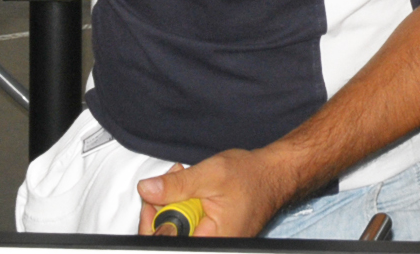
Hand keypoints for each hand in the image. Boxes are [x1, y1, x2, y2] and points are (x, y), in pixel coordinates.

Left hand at [138, 148, 295, 237]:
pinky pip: (186, 226)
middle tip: (171, 180)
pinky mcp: (209, 235)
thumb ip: (177, 185)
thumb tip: (146, 190)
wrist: (273, 175)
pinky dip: (183, 207)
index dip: (153, 223)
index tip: (154, 199)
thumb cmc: (252, 176)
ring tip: (182, 179)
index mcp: (210, 240)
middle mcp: (210, 245)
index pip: (168, 243)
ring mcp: (210, 241)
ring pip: (176, 230)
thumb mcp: (210, 175)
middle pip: (169, 238)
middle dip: (162, 208)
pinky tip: (189, 191)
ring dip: (172, 205)